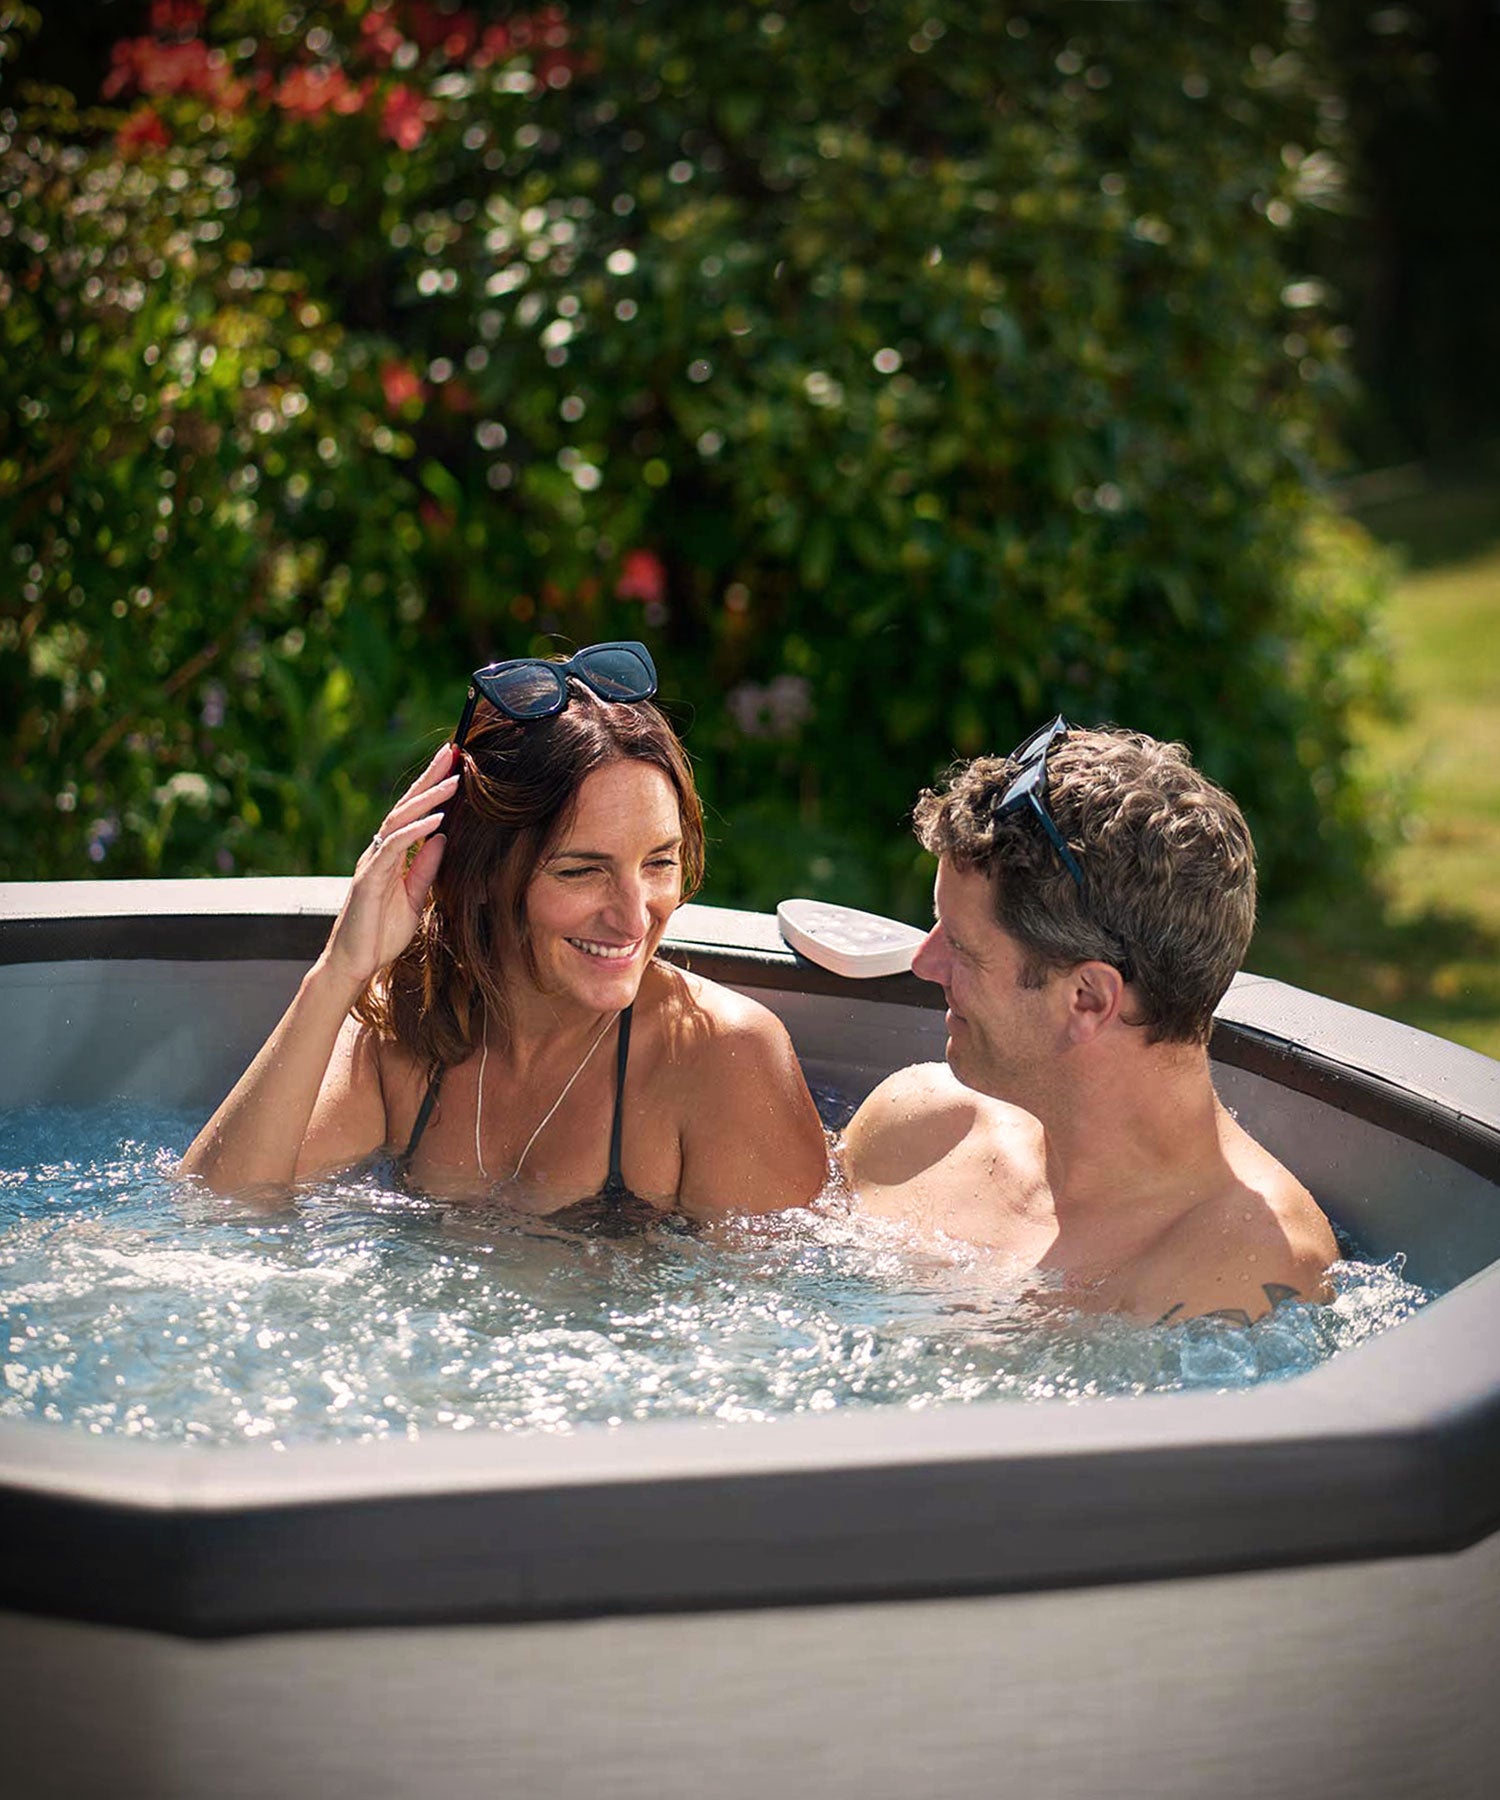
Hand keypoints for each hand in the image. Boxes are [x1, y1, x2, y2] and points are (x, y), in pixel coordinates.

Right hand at [321, 743, 458, 989]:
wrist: (355, 964)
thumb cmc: (381, 933)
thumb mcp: (415, 897)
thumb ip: (426, 868)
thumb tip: (443, 838)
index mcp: (390, 856)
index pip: (413, 814)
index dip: (431, 789)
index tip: (453, 765)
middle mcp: (378, 853)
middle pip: (405, 807)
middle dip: (428, 779)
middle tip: (451, 752)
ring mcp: (371, 864)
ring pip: (399, 821)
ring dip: (427, 799)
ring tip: (452, 781)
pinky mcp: (368, 880)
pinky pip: (393, 849)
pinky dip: (415, 832)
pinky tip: (437, 821)